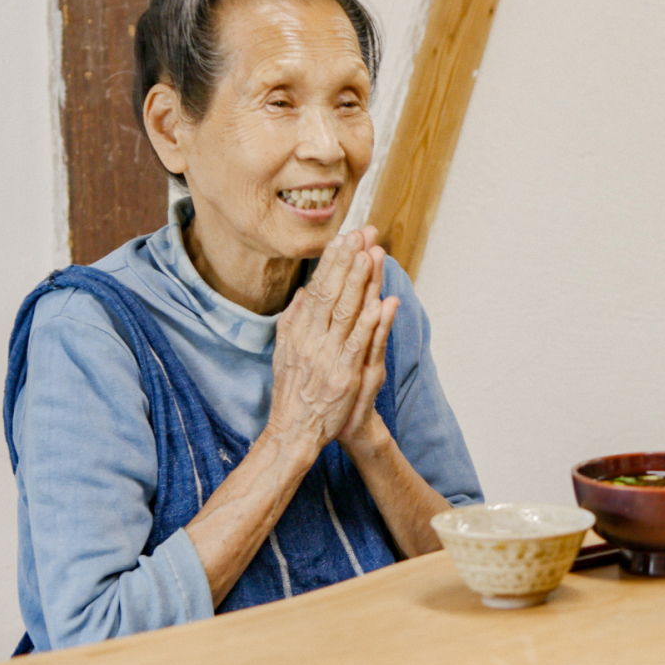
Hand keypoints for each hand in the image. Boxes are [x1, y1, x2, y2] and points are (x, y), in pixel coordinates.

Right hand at [267, 228, 387, 451]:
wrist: (294, 431)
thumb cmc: (294, 390)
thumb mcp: (286, 351)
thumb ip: (294, 321)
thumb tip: (304, 292)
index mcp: (299, 330)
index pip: (319, 288)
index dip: (333, 262)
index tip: (344, 237)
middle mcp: (312, 338)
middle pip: (333, 292)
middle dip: (348, 261)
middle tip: (362, 233)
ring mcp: (328, 355)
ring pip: (347, 312)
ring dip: (359, 283)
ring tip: (370, 255)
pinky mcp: (344, 374)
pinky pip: (358, 344)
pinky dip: (369, 323)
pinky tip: (379, 303)